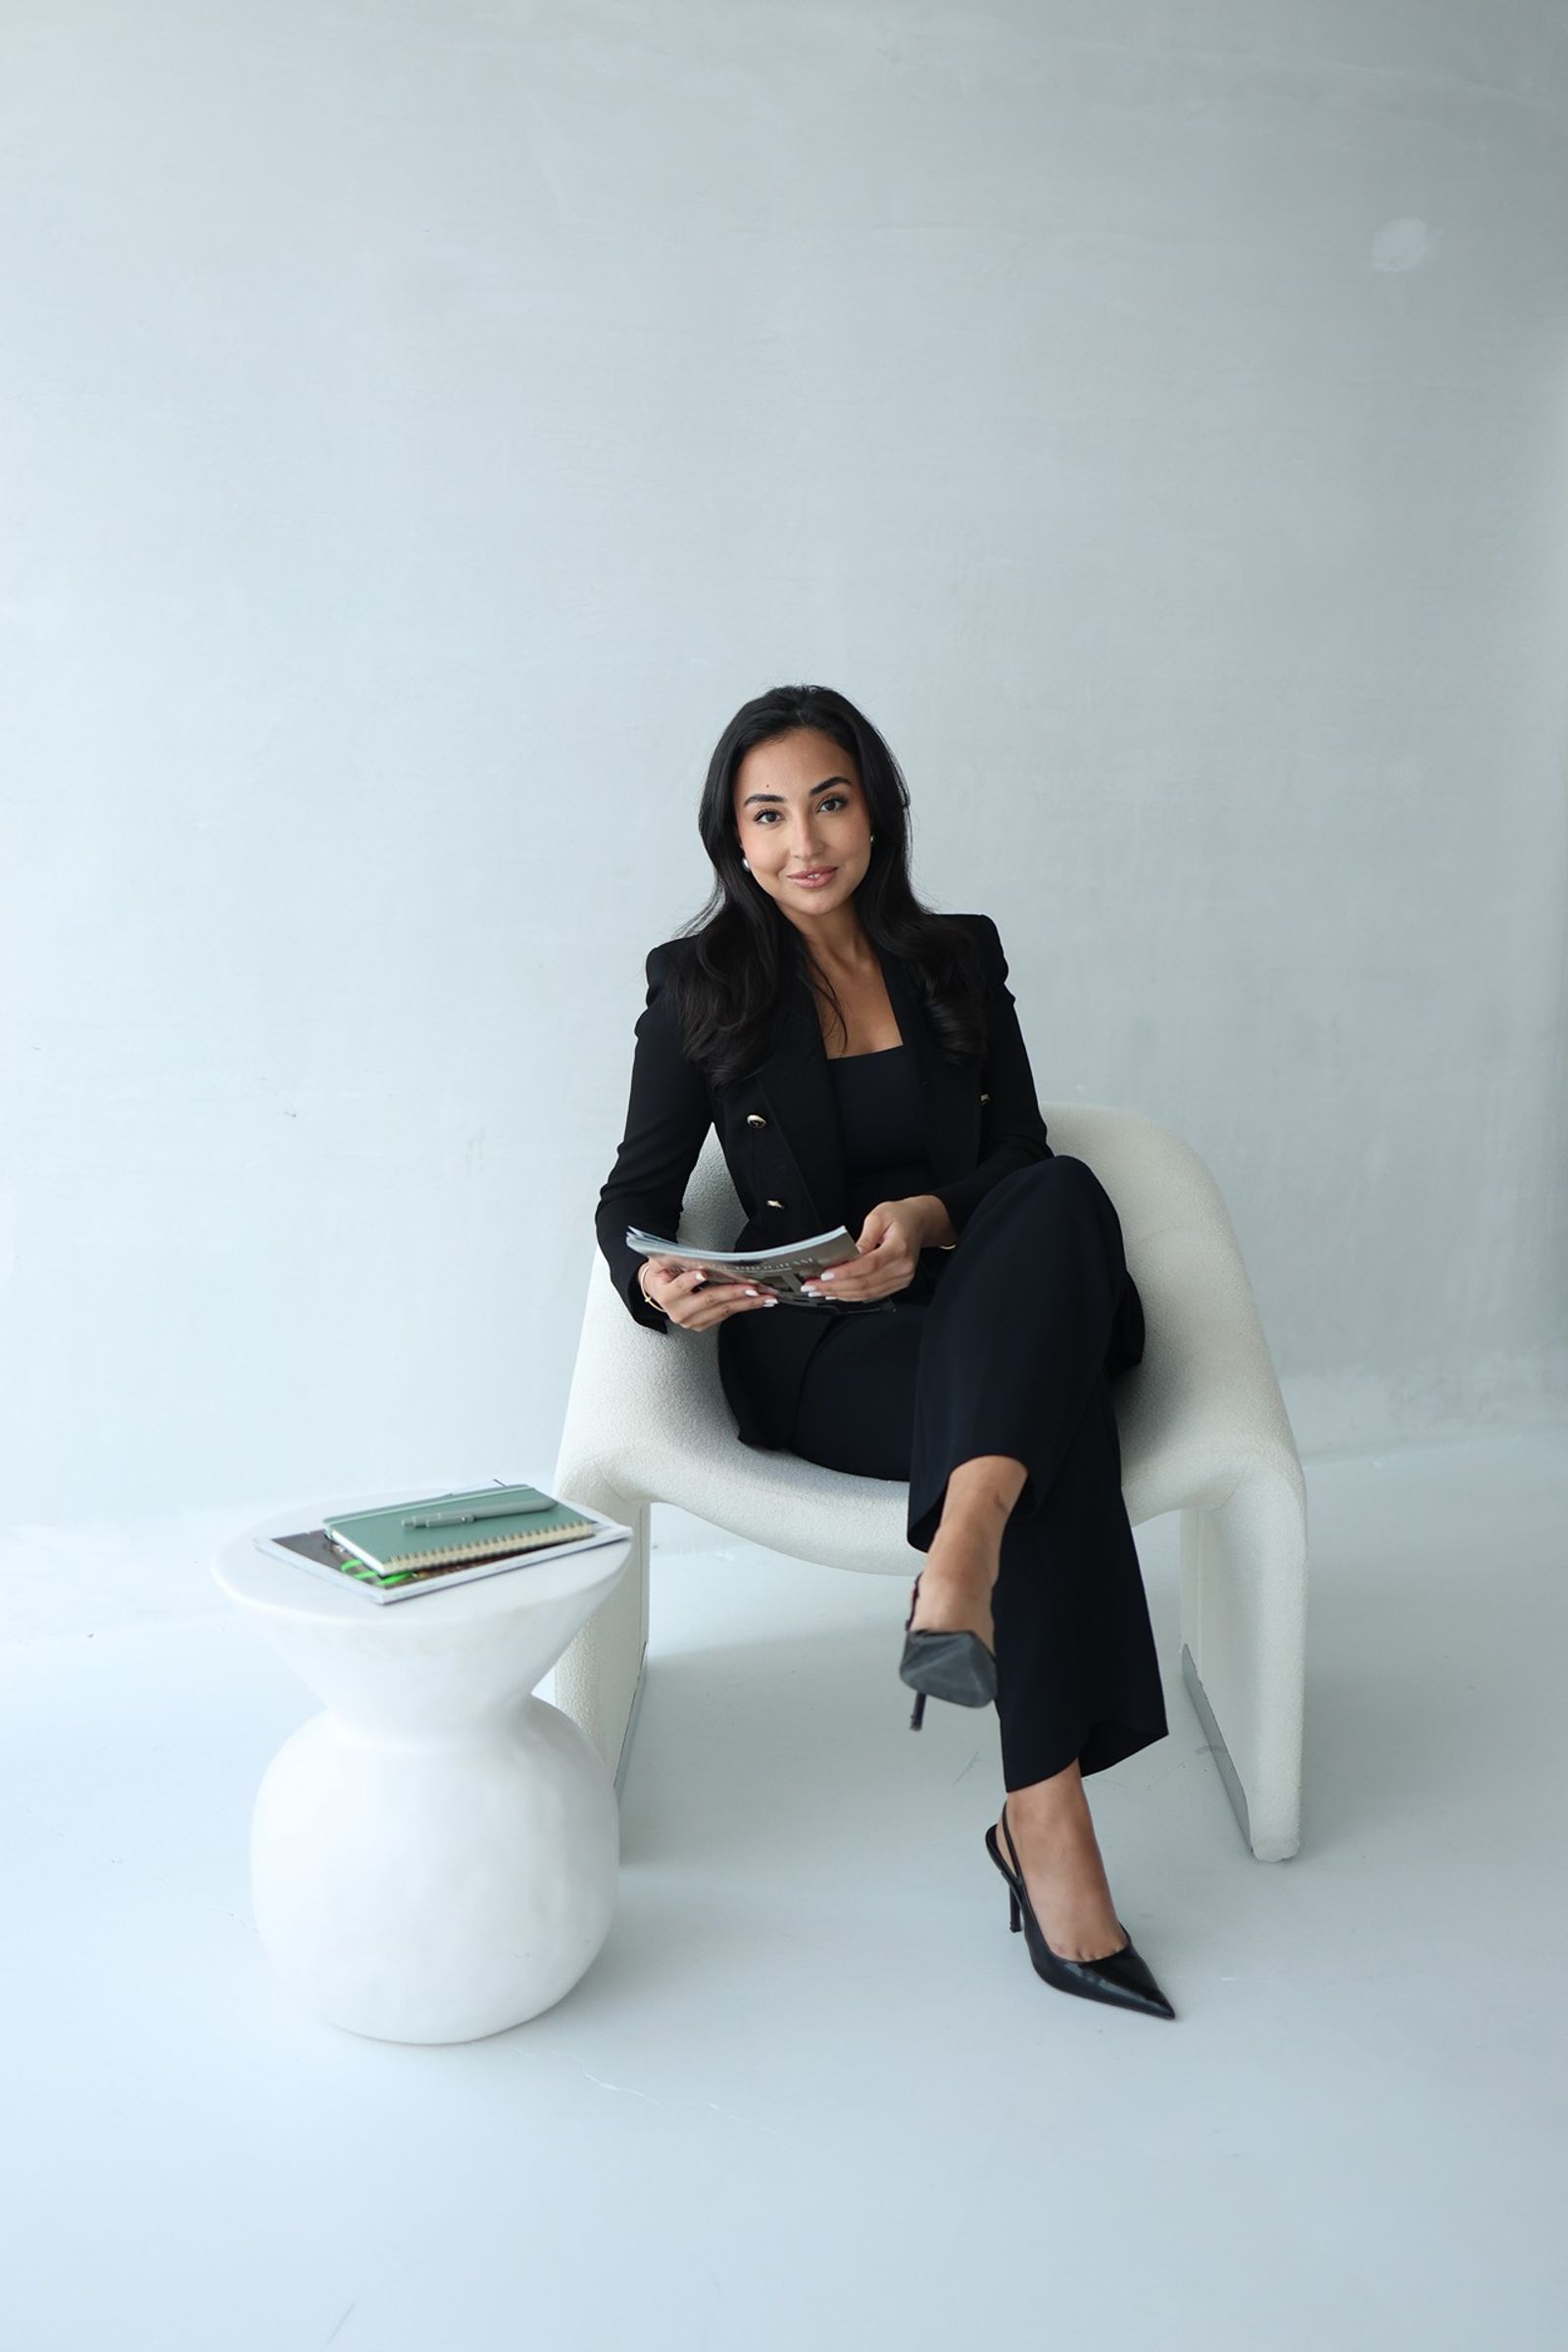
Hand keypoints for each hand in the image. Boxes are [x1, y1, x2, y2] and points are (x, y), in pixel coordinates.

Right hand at [640, 1258, 779, 1330]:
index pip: (679, 1287)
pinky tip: (759, 1300)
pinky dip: (745, 1306)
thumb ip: (668, 1257)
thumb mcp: (659, 1261)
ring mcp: (692, 1321)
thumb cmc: (663, 1274)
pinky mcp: (703, 1324)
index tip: (703, 1272)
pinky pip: (727, 1315)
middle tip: (752, 1287)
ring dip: (747, 1302)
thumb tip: (684, 1254)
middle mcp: (679, 1312)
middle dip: (733, 1292)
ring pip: (723, 1310)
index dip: (691, 1280)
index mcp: (667, 1295)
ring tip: (764, 1295)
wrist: (660, 1291)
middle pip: (709, 1300)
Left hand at [801, 1197, 931, 1303]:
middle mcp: (903, 1268)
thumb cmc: (899, 1216)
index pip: (868, 1265)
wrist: (918, 1222)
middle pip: (865, 1284)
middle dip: (835, 1287)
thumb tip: (850, 1255)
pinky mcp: (897, 1284)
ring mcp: (902, 1279)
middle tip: (813, 1286)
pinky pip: (872, 1294)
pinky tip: (836, 1292)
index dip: (845, 1272)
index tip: (825, 1275)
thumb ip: (864, 1238)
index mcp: (899, 1249)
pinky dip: (852, 1295)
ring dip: (840, 1294)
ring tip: (819, 1291)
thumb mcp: (878, 1216)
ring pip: (867, 1293)